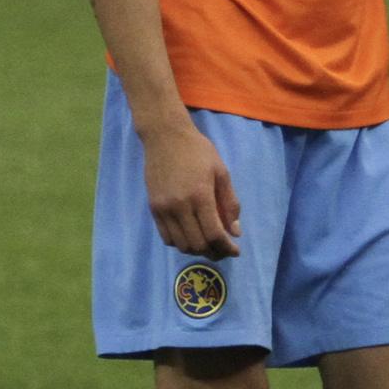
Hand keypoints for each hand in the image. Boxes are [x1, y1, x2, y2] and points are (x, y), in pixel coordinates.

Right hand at [139, 121, 240, 258]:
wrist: (164, 136)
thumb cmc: (197, 151)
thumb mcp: (221, 172)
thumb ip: (230, 203)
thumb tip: (234, 232)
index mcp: (200, 196)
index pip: (214, 234)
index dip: (227, 248)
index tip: (236, 250)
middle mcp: (179, 206)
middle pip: (197, 244)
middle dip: (214, 252)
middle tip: (223, 249)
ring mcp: (163, 208)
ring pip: (180, 244)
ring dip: (196, 250)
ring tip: (207, 244)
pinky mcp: (153, 207)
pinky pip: (165, 236)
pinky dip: (180, 242)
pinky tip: (190, 235)